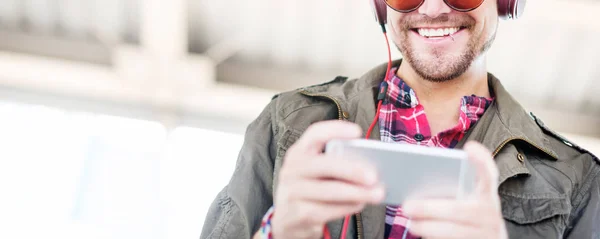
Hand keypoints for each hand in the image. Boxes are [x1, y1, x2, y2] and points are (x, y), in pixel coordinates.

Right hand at [271, 121, 384, 238]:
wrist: (285, 221)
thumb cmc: (310, 190)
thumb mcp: (314, 173)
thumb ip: (334, 165)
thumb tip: (369, 166)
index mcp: (298, 153)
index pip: (314, 134)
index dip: (335, 130)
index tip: (357, 132)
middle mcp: (292, 170)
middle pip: (324, 165)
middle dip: (351, 169)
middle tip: (374, 175)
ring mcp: (293, 193)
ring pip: (330, 191)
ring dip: (357, 192)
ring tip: (377, 193)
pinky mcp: (299, 214)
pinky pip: (329, 210)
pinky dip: (348, 207)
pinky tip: (361, 204)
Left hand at [402, 141, 507, 238]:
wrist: (487, 237)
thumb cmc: (469, 211)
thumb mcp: (467, 197)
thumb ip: (450, 187)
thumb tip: (417, 182)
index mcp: (486, 191)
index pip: (488, 172)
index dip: (481, 160)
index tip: (469, 147)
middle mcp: (491, 210)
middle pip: (459, 209)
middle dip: (430, 208)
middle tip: (407, 206)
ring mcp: (488, 230)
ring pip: (455, 230)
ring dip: (428, 227)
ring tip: (410, 223)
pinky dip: (436, 237)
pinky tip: (421, 232)